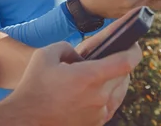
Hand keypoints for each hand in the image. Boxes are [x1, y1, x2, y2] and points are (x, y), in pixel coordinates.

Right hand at [7, 37, 141, 125]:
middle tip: (108, 56)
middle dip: (119, 63)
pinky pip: (112, 104)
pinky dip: (109, 93)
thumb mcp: (46, 54)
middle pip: (124, 75)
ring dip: (115, 79)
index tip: (133, 44)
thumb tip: (80, 57)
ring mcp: (100, 113)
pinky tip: (96, 88)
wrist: (27, 118)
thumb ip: (67, 47)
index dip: (134, 50)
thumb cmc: (34, 85)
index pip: (126, 62)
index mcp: (89, 77)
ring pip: (120, 91)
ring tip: (100, 72)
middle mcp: (99, 97)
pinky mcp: (96, 123)